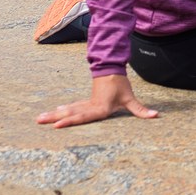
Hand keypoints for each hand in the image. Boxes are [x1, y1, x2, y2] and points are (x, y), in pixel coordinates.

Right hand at [36, 74, 157, 128]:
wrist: (112, 69)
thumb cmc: (121, 86)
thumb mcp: (130, 99)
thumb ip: (141, 110)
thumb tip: (156, 116)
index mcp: (99, 108)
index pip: (83, 116)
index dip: (70, 121)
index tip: (57, 125)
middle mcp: (89, 106)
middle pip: (70, 113)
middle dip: (54, 118)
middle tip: (39, 121)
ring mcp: (85, 103)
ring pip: (68, 109)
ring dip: (54, 114)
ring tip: (40, 118)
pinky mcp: (84, 101)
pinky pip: (71, 107)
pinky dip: (62, 111)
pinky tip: (54, 113)